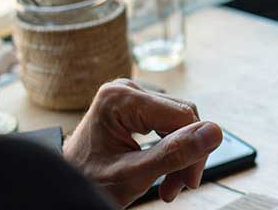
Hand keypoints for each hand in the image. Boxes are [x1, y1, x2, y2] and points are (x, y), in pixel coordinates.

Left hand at [63, 79, 222, 206]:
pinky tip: (164, 172)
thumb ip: (174, 154)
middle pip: (182, 117)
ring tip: (170, 186)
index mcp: (120, 98)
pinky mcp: (135, 106)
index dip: (195, 149)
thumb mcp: (132, 175)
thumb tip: (216, 132)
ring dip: (180, 155)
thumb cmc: (86, 183)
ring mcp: (131, 95)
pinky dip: (170, 149)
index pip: (182, 115)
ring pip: (179, 121)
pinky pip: (168, 123)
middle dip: (185, 154)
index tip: (189, 182)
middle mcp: (127, 88)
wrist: (61, 186)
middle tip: (178, 188)